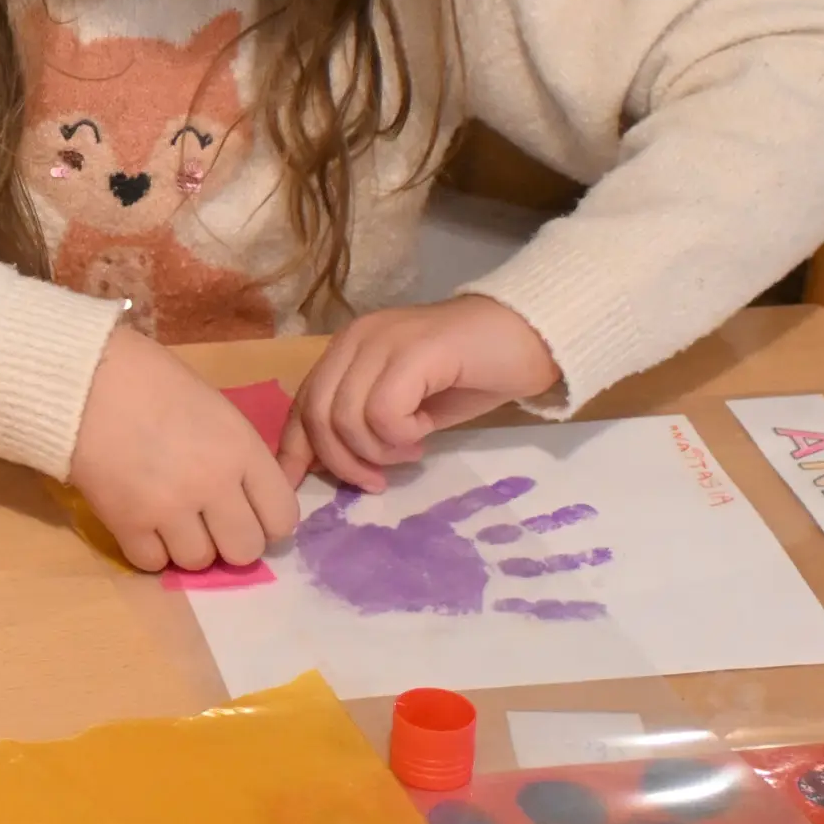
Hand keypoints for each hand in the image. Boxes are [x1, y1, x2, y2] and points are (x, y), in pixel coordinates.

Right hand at [68, 327, 300, 572]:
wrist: (85, 378)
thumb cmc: (152, 382)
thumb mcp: (215, 410)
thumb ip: (238, 458)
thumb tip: (245, 502)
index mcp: (241, 450)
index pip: (282, 518)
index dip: (268, 522)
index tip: (249, 514)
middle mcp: (213, 484)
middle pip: (245, 550)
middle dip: (230, 540)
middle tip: (210, 523)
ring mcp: (169, 508)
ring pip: (199, 561)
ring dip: (187, 546)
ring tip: (170, 520)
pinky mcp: (127, 522)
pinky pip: (152, 563)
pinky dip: (149, 549)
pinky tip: (142, 524)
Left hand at [281, 296, 561, 492]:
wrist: (530, 336)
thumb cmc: (470, 374)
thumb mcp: (406, 407)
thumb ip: (363, 423)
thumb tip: (326, 463)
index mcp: (347, 350)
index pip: (301, 403)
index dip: (294, 450)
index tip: (298, 487)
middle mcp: (356, 339)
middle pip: (316, 414)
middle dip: (341, 462)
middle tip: (376, 481)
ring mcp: (384, 341)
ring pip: (346, 417)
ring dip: (377, 450)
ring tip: (411, 450)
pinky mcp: (415, 351)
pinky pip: (383, 412)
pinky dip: (400, 435)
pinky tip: (425, 433)